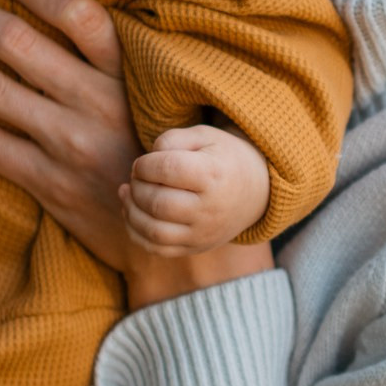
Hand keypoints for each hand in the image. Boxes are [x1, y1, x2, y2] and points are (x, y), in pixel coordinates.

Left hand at [124, 125, 271, 257]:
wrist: (256, 192)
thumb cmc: (223, 159)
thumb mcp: (204, 136)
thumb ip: (172, 139)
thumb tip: (144, 163)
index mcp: (214, 174)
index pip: (167, 169)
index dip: (144, 164)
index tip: (143, 162)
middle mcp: (210, 208)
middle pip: (158, 203)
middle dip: (137, 187)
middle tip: (138, 177)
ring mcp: (203, 233)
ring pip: (154, 231)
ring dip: (131, 210)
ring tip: (129, 193)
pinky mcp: (196, 247)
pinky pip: (157, 249)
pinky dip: (136, 232)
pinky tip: (133, 213)